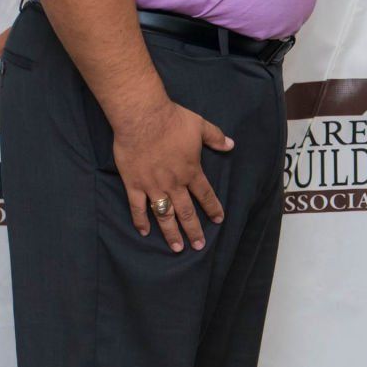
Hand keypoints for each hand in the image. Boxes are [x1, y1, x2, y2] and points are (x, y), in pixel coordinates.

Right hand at [111, 96, 233, 252]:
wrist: (143, 117)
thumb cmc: (172, 120)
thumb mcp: (200, 125)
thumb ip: (215, 137)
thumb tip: (231, 144)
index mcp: (191, 171)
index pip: (206, 194)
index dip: (213, 208)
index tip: (218, 220)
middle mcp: (174, 183)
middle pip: (187, 212)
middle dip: (194, 230)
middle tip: (199, 245)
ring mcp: (153, 186)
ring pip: (165, 215)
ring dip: (171, 233)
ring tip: (177, 248)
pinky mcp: (134, 184)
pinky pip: (138, 207)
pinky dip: (141, 221)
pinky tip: (144, 232)